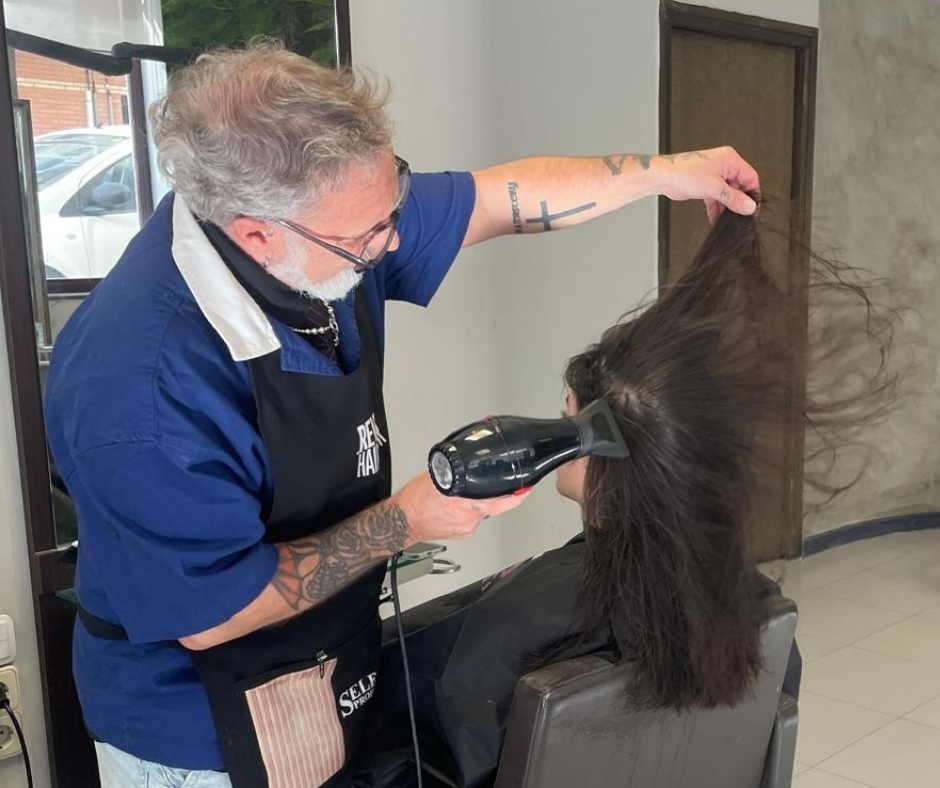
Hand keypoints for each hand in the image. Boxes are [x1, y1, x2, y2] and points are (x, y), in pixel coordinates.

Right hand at [393, 472, 528, 545]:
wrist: (401, 521)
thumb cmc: (414, 501)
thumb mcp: (437, 476)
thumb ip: (454, 471)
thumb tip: (465, 460)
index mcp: (464, 502)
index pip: (501, 502)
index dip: (516, 496)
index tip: (526, 489)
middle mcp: (468, 518)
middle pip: (492, 504)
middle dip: (490, 494)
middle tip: (484, 485)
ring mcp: (466, 527)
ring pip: (482, 511)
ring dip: (477, 503)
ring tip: (460, 497)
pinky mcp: (462, 533)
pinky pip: (472, 519)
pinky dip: (468, 512)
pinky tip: (456, 507)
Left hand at [654, 146, 759, 222]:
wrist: (663, 177)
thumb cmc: (684, 173)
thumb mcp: (713, 188)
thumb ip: (733, 198)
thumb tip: (748, 206)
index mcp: (729, 159)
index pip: (750, 177)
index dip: (752, 193)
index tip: (753, 208)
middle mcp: (723, 165)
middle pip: (739, 187)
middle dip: (737, 202)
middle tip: (739, 215)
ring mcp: (714, 175)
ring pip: (727, 194)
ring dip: (726, 207)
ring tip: (727, 219)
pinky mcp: (705, 185)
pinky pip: (716, 198)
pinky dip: (716, 208)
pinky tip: (715, 218)